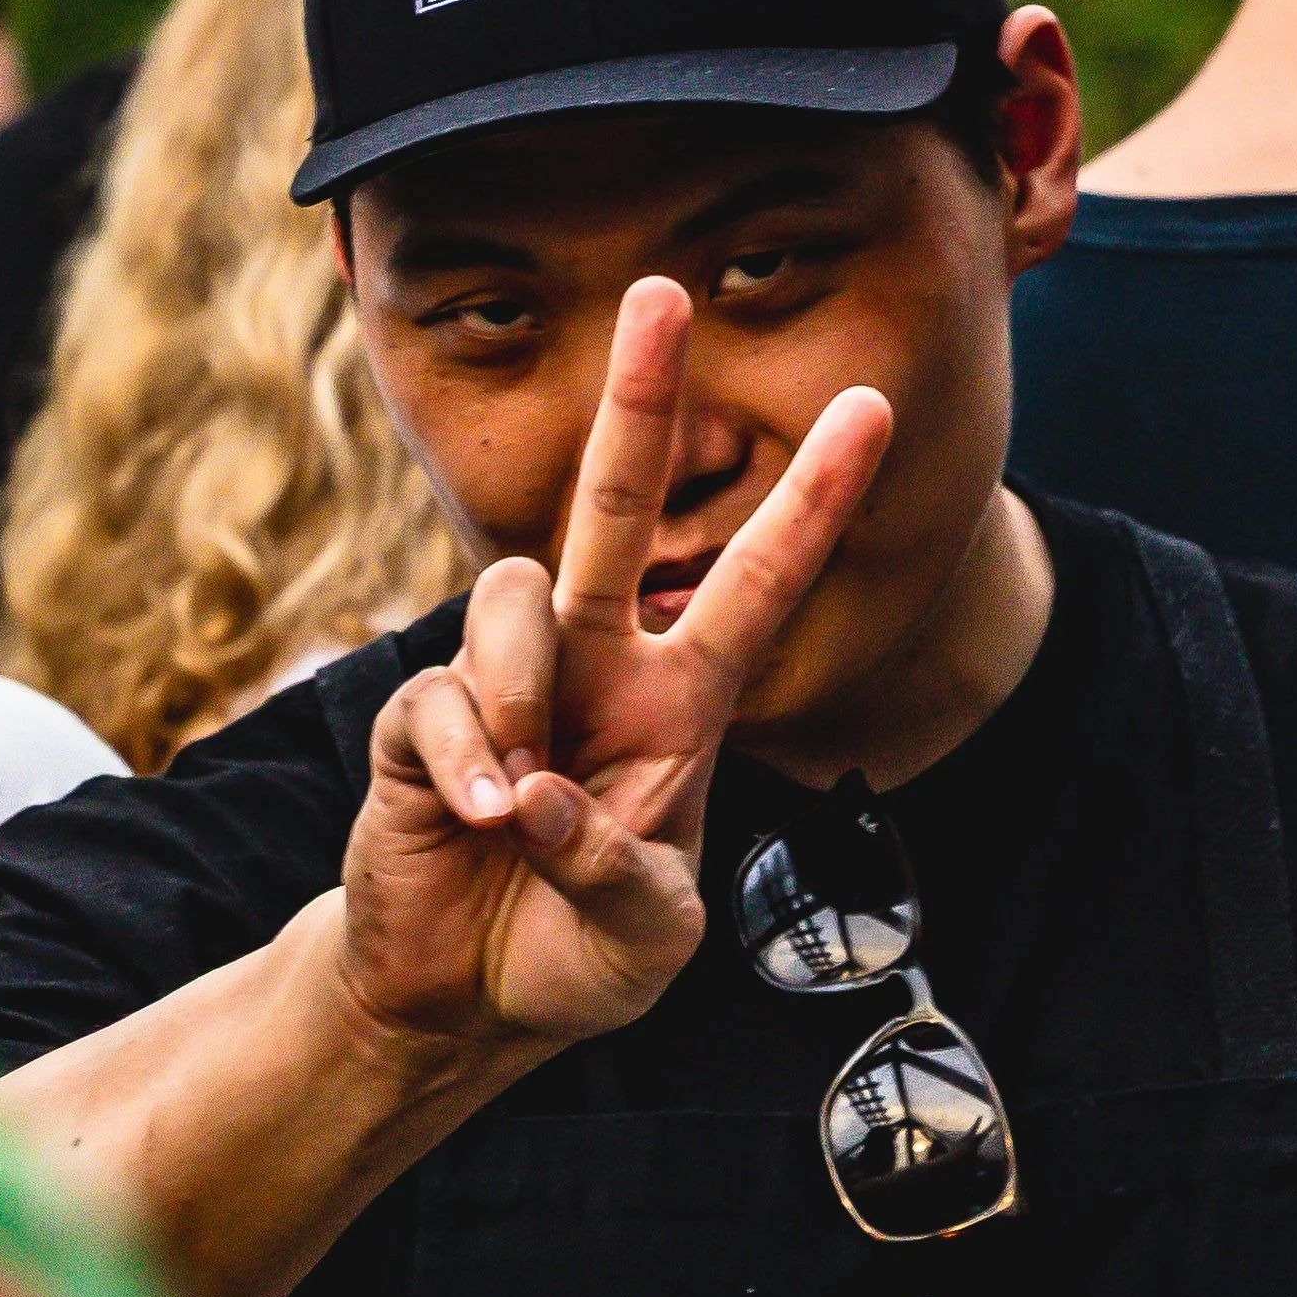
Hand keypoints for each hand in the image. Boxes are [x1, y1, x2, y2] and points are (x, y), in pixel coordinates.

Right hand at [339, 278, 891, 1063]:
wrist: (465, 1003)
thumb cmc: (577, 954)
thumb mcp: (646, 939)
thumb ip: (618, 875)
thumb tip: (539, 797)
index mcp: (682, 700)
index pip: (759, 579)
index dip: (814, 498)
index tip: (874, 406)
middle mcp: (597, 664)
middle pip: (614, 503)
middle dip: (639, 397)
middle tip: (662, 294)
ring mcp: (504, 683)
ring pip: (515, 597)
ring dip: (520, 694)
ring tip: (520, 807)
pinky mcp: (421, 720)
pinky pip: (441, 698)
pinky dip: (467, 763)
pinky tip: (479, 824)